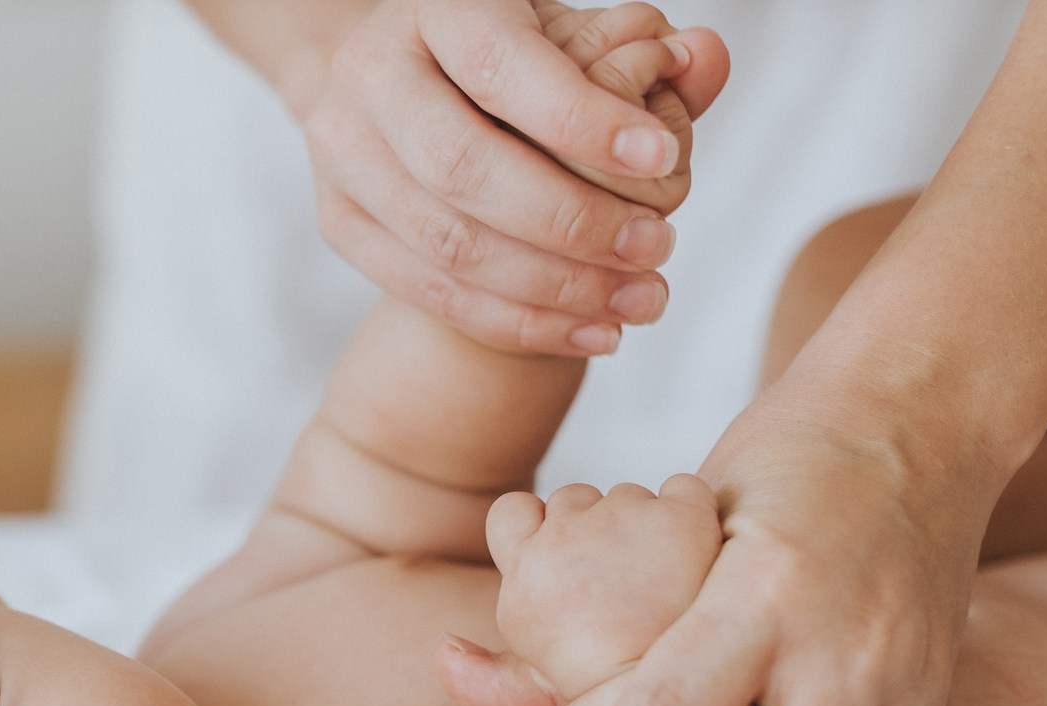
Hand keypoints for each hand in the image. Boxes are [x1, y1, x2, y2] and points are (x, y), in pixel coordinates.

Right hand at [291, 0, 729, 355]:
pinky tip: (589, 333)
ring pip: (445, 242)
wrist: (401, 91)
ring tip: (637, 302)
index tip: (664, 160)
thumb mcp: (566, 37)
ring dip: (551, 287)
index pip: (502, 69)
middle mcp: (370, 75)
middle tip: (657, 248)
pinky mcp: (339, 222)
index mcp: (433, 8)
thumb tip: (708, 58)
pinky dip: (514, 322)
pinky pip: (427, 290)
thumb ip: (642, 52)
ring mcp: (342, 154)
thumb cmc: (507, 61)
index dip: (580, 120)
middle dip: (569, 220)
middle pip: (463, 167)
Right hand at [485, 475, 722, 697]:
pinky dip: (690, 512)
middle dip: (594, 528)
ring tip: (662, 579)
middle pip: (574, 499)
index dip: (535, 525)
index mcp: (525, 566)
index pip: (512, 510)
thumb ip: (483, 670)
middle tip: (621, 581)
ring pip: (629, 494)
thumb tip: (442, 647)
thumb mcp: (533, 684)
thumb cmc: (602, 693)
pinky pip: (684, 489)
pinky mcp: (682, 514)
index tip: (561, 558)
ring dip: (643, 524)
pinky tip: (694, 554)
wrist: (666, 690)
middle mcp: (567, 531)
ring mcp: (625, 517)